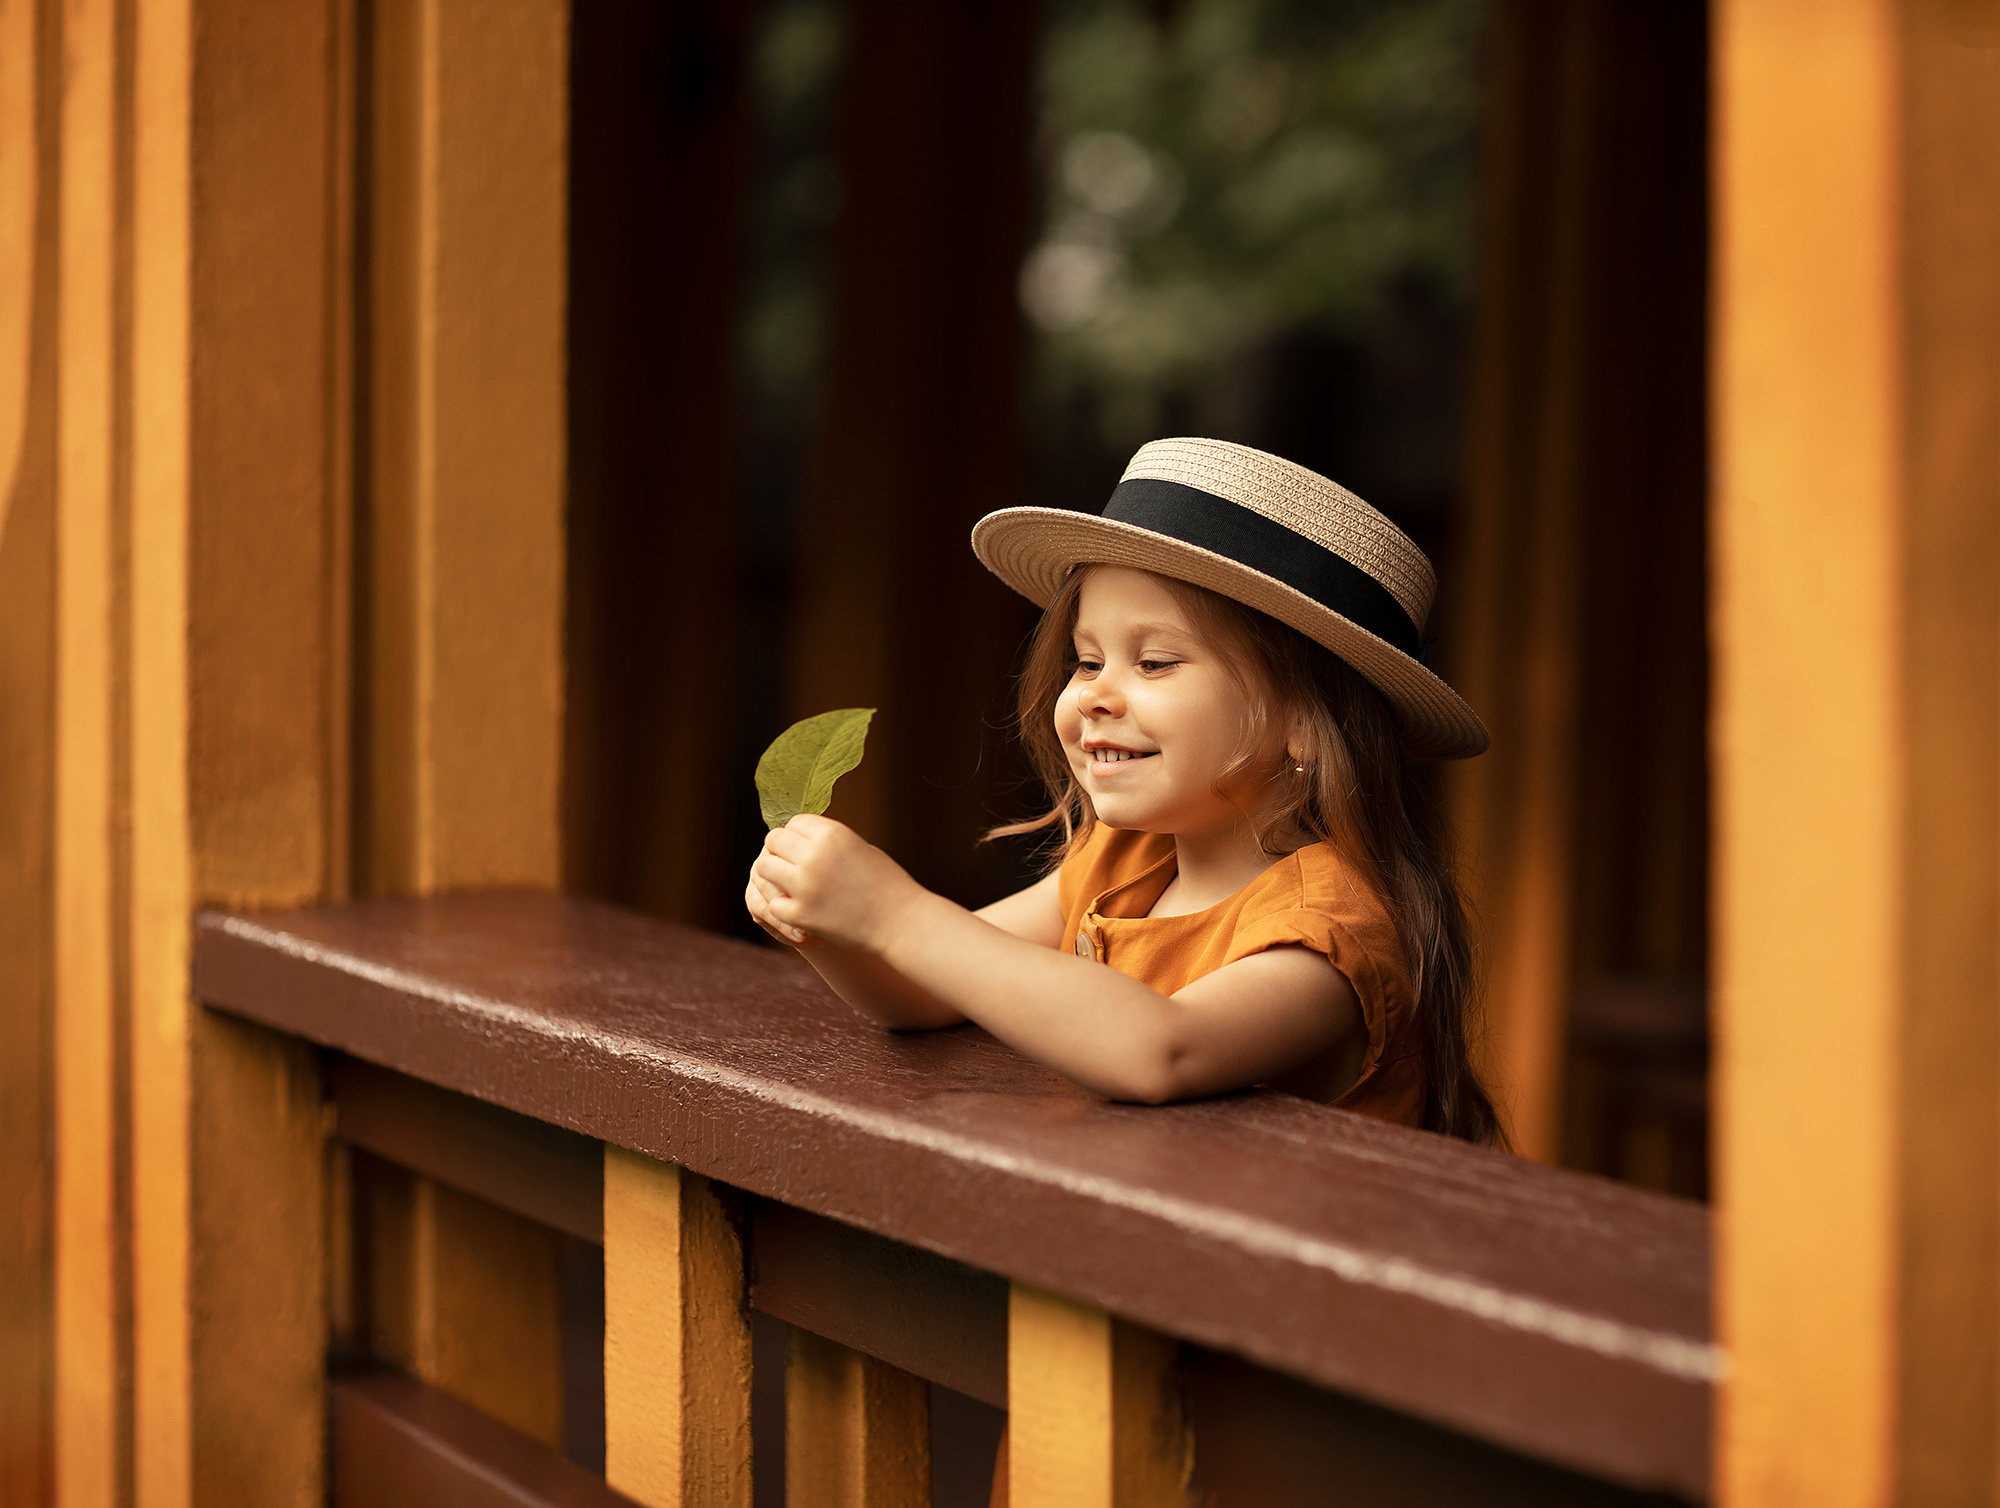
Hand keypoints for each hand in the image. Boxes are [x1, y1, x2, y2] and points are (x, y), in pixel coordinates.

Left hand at [749, 814, 924, 953]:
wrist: (901, 922)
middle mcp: (814, 855)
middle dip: (781, 851)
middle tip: (792, 865)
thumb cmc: (885, 883)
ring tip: (791, 884)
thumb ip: (826, 841)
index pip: (794, 822)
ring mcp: (804, 885)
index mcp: (832, 834)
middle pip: (774, 841)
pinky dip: (784, 906)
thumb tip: (795, 837)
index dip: (797, 835)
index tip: (805, 848)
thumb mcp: (858, 847)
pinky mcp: (799, 914)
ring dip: (775, 875)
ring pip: (764, 868)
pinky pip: (772, 903)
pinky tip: (801, 908)